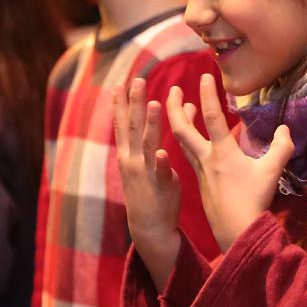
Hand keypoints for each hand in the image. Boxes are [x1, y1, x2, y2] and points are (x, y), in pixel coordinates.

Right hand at [113, 79, 181, 289]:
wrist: (148, 226)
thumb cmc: (152, 186)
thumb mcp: (155, 157)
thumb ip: (165, 133)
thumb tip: (185, 104)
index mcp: (129, 153)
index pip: (123, 124)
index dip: (121, 104)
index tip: (121, 82)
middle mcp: (133, 161)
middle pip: (132, 128)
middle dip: (134, 104)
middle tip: (137, 81)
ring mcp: (145, 174)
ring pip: (147, 145)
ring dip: (150, 124)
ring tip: (155, 104)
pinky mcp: (160, 187)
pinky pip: (161, 173)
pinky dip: (160, 163)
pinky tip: (162, 153)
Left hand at [167, 74, 292, 251]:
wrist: (235, 232)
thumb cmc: (253, 201)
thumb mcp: (272, 172)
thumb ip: (281, 147)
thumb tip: (284, 129)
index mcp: (222, 153)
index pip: (211, 117)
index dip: (208, 94)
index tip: (205, 75)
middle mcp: (205, 159)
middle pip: (181, 128)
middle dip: (174, 106)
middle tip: (172, 89)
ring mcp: (200, 172)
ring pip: (182, 142)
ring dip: (180, 122)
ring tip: (183, 107)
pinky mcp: (200, 183)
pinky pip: (188, 156)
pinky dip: (187, 141)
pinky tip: (193, 140)